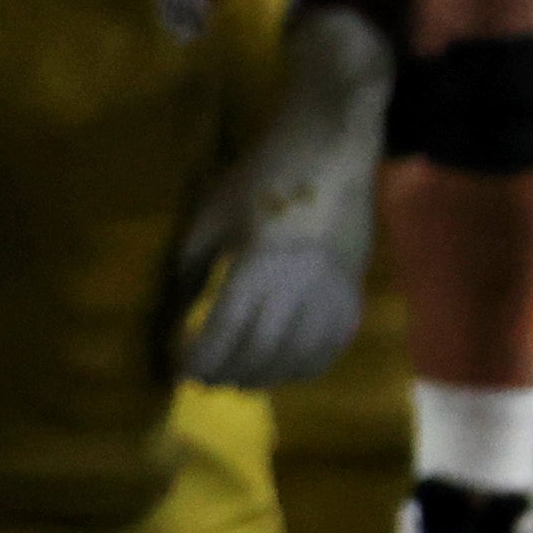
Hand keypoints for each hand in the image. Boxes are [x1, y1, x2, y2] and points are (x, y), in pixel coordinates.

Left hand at [172, 7, 395, 388]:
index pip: (226, 329)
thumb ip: (194, 260)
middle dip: (232, 372)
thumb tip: (177, 304)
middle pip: (262, 350)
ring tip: (241, 380)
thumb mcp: (214, 212)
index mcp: (257, 264)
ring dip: (268, 375)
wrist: (330, 151)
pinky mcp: (354, 290)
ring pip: (301, 354)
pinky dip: (308, 365)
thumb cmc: (263, 176)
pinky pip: (334, 344)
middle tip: (207, 382)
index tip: (183, 375)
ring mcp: (331, 292)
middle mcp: (297, 286)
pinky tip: (286, 369)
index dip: (204, 357)